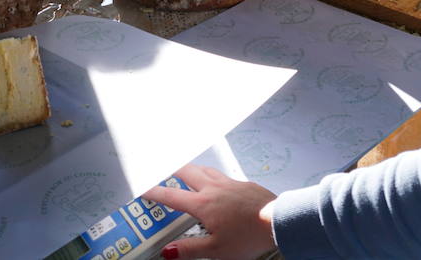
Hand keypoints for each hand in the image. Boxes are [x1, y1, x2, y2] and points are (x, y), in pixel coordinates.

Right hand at [143, 165, 276, 259]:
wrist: (276, 221)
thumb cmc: (248, 236)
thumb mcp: (216, 250)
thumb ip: (190, 249)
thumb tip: (168, 251)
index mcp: (202, 204)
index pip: (171, 196)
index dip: (154, 193)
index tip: (143, 189)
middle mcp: (213, 189)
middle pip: (187, 172)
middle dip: (172, 170)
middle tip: (163, 170)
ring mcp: (229, 183)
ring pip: (204, 169)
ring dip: (191, 169)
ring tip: (186, 172)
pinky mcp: (242, 183)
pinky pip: (221, 174)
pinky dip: (211, 174)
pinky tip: (216, 181)